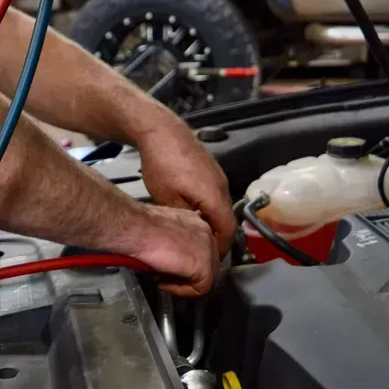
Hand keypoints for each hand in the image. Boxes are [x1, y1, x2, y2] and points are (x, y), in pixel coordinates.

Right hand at [130, 204, 219, 295]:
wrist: (138, 228)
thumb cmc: (141, 226)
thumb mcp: (163, 228)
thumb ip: (175, 239)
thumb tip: (173, 255)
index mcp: (196, 221)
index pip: (202, 247)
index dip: (188, 261)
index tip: (171, 266)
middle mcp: (206, 232)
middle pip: (209, 261)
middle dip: (191, 274)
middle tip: (169, 277)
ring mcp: (208, 248)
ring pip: (208, 276)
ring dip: (187, 283)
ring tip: (166, 282)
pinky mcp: (204, 265)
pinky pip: (201, 287)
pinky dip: (183, 291)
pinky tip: (165, 284)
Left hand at [138, 115, 235, 254]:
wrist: (160, 130)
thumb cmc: (162, 161)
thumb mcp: (167, 198)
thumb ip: (184, 220)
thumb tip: (191, 234)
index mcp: (215, 196)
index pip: (228, 231)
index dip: (221, 249)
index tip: (210, 259)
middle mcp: (222, 184)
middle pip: (227, 218)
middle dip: (217, 235)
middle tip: (202, 248)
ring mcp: (217, 174)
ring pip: (221, 204)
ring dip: (212, 218)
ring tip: (195, 229)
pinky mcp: (210, 167)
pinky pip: (215, 192)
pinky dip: (208, 204)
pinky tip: (191, 206)